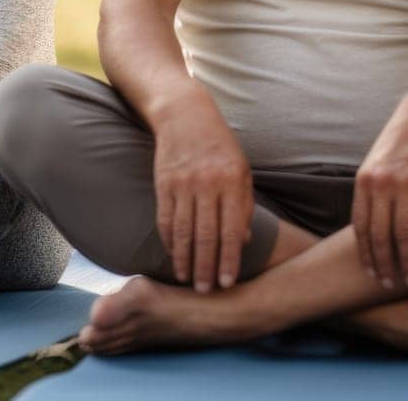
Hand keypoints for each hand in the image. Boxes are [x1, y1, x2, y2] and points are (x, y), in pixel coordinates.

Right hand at [151, 91, 252, 292]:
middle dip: (206, 267)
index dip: (229, 259)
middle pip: (205, 235)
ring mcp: (183, 183)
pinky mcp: (163, 182)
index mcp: (232, 181)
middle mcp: (207, 183)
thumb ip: (244, 206)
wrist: (185, 114)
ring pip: (182, 231)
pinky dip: (168, 241)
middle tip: (206, 292)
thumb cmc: (219, 145)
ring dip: (184, 259)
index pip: (231, 229)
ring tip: (187, 280)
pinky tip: (173, 256)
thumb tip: (241, 242)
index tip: (228, 283)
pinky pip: (165, 218)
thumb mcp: (242, 170)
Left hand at [351, 105, 407, 290]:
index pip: (360, 226)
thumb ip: (372, 191)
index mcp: (363, 181)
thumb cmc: (401, 142)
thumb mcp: (376, 163)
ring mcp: (404, 185)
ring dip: (406, 262)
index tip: (370, 272)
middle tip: (387, 284)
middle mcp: (380, 184)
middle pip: (379, 235)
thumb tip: (369, 224)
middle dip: (383, 263)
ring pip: (402, 234)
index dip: (365, 253)